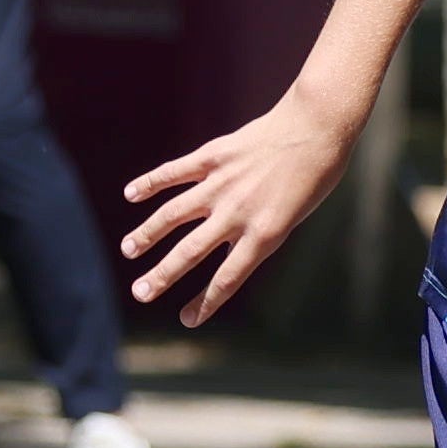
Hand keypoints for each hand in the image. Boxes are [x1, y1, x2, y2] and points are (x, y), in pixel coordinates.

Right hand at [120, 92, 350, 325]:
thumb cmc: (313, 177)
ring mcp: (223, 184)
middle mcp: (238, 213)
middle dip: (162, 276)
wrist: (318, 127)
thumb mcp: (292, 218)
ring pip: (174, 214)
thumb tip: (220, 252)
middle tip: (139, 294)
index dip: (206, 303)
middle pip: (191, 252)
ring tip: (128, 250)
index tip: (186, 320)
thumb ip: (255, 235)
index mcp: (264, 234)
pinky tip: (130, 194)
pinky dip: (150, 183)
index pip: (227, 279)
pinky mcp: (215, 156)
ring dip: (147, 234)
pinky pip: (176, 173)